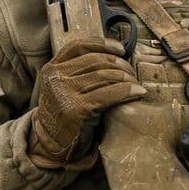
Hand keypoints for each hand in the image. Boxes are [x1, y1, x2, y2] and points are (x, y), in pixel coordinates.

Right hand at [27, 39, 145, 168]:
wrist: (53, 144)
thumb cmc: (65, 114)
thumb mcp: (63, 88)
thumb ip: (77, 72)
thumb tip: (112, 56)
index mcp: (51, 69)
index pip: (78, 46)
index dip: (101, 44)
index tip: (120, 48)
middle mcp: (55, 78)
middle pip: (95, 60)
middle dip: (119, 64)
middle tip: (132, 72)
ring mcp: (64, 93)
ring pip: (104, 75)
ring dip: (126, 78)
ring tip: (135, 83)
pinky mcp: (77, 109)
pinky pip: (109, 94)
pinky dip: (127, 91)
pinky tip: (137, 92)